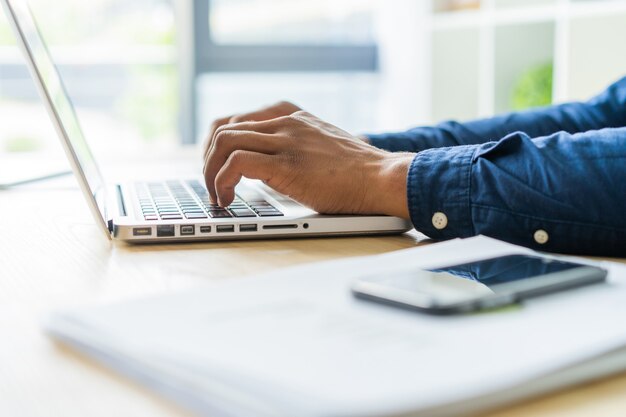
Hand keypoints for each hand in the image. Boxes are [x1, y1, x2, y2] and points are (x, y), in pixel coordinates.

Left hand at [203, 110, 413, 217]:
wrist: (382, 178)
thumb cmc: (357, 171)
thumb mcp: (321, 145)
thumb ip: (295, 146)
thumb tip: (269, 167)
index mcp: (292, 115)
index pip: (236, 119)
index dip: (217, 146)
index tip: (217, 168)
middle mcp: (285, 122)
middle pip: (222, 128)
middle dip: (207, 160)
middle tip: (212, 186)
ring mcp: (285, 141)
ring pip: (223, 141)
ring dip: (210, 172)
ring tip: (218, 196)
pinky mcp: (286, 164)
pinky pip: (236, 163)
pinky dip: (222, 181)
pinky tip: (228, 200)